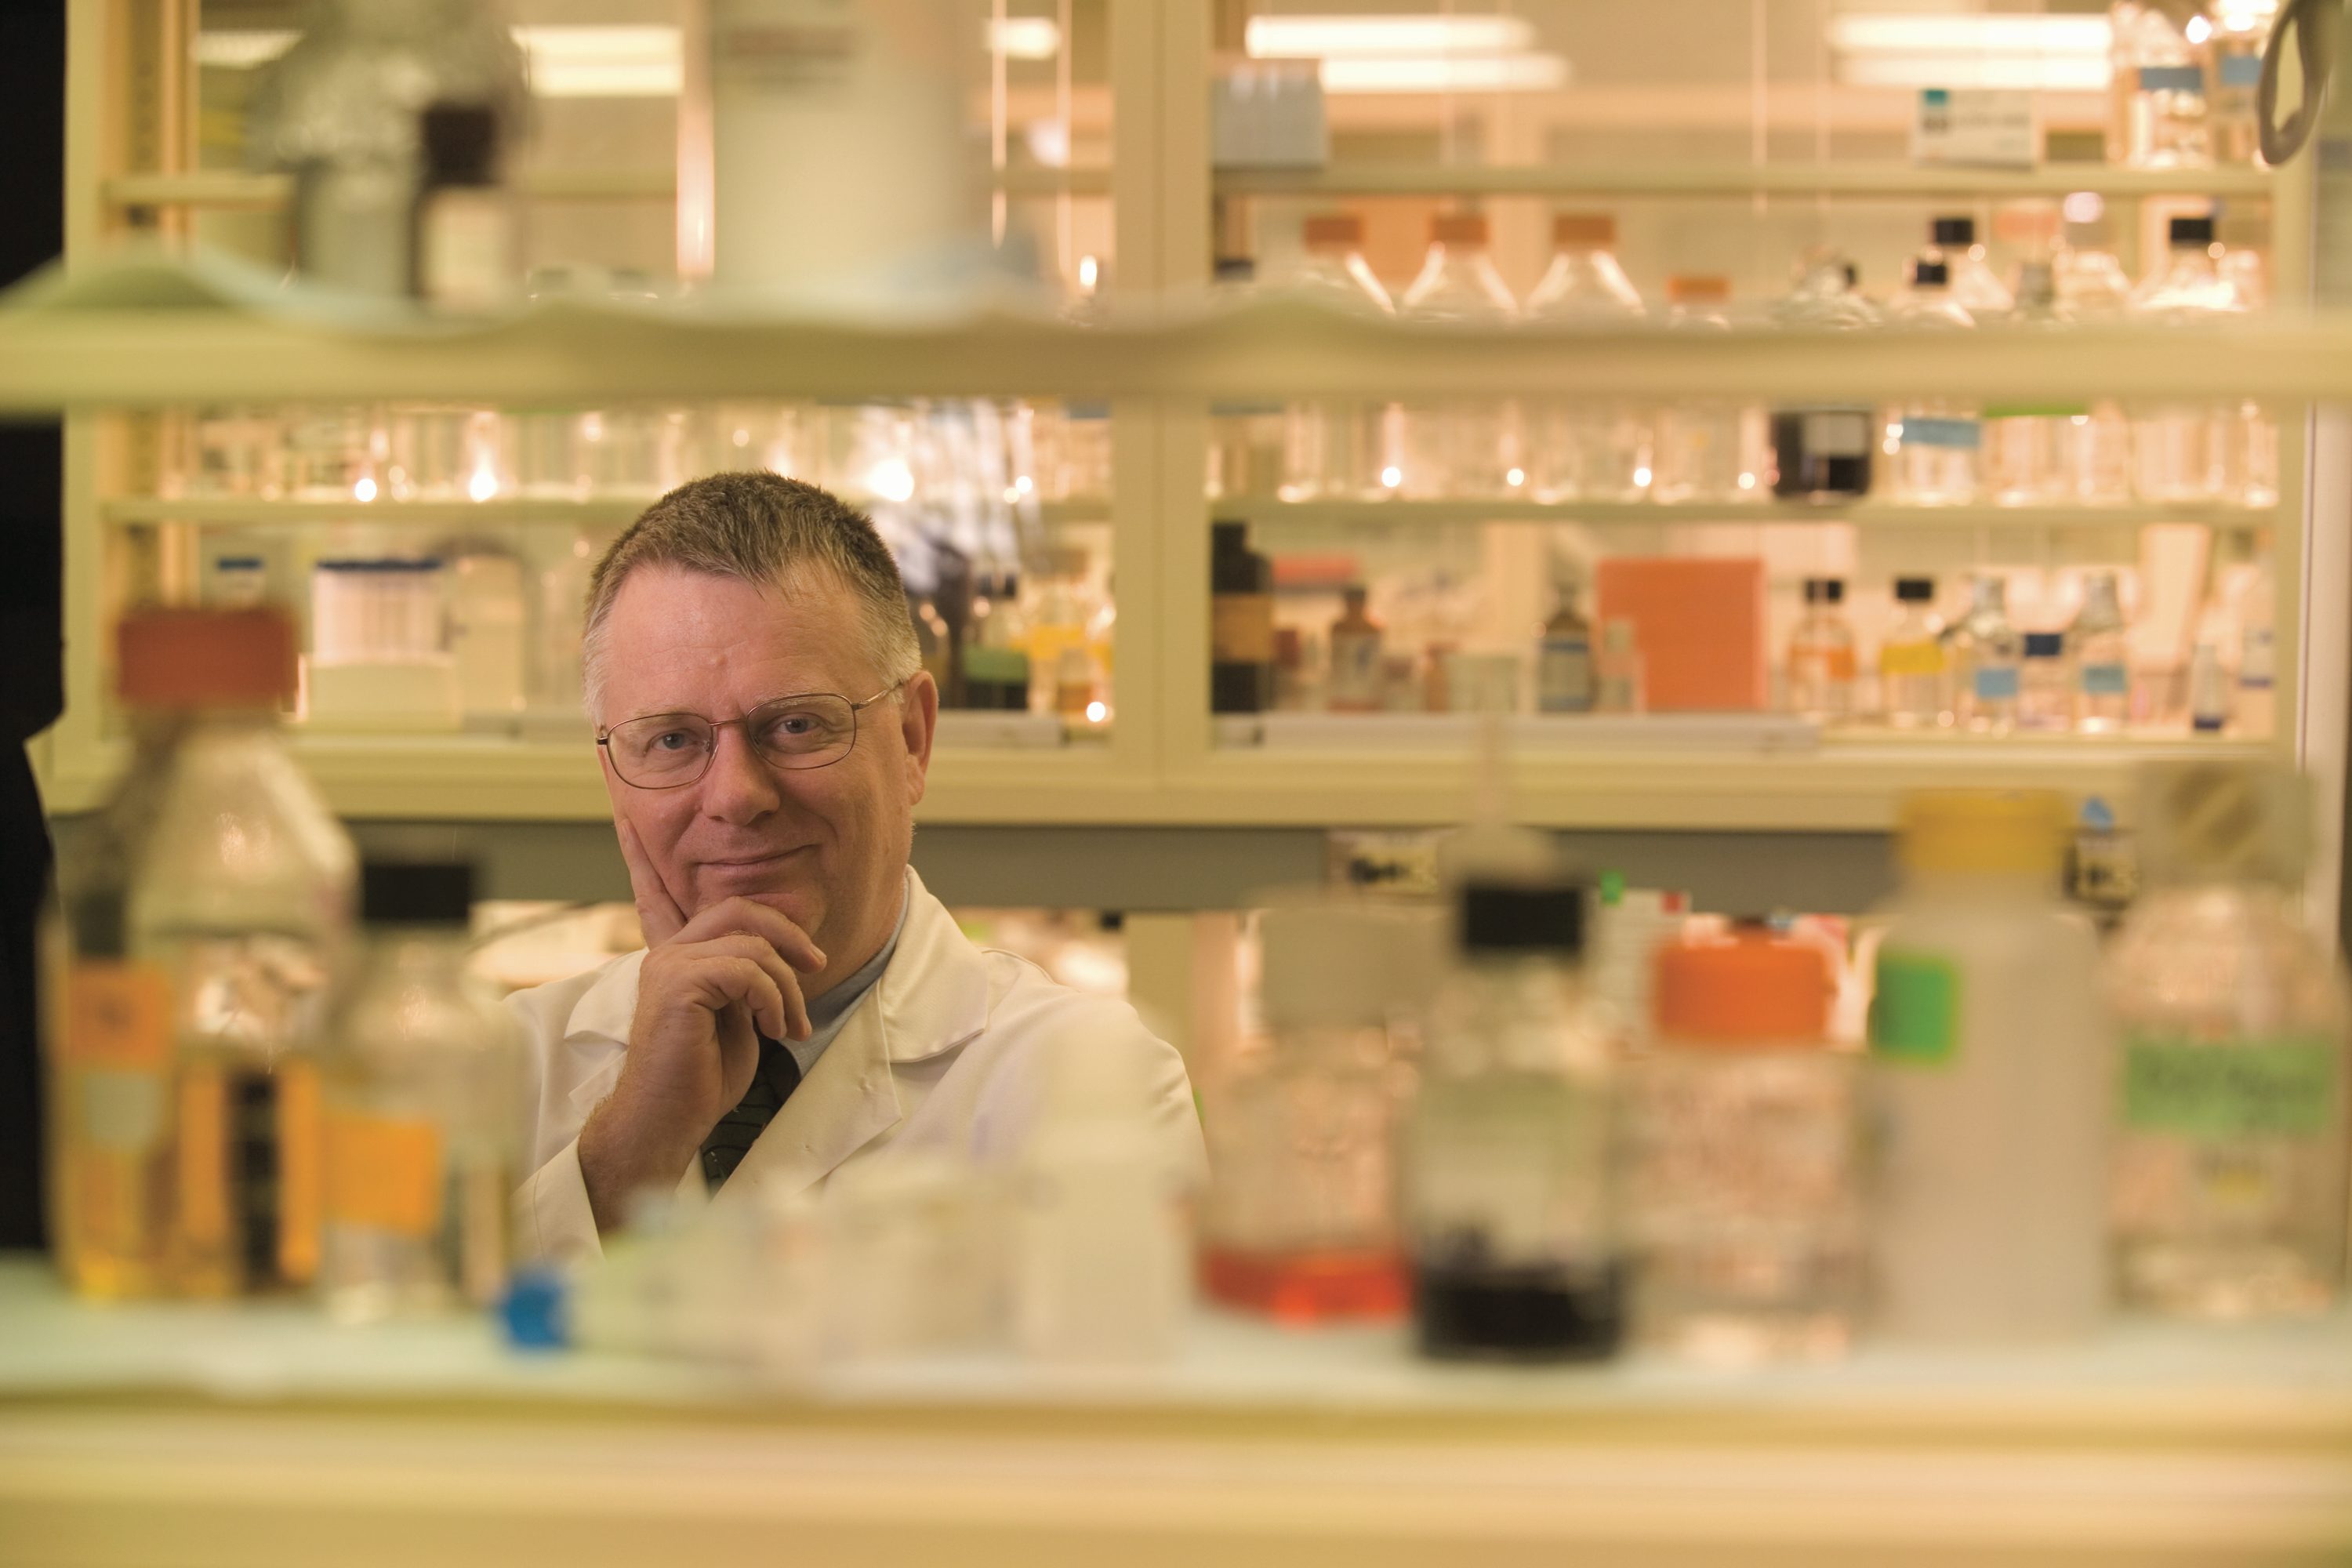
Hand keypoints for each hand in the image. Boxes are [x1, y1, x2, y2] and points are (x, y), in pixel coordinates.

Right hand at [579, 826, 827, 1230]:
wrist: (669, 1119)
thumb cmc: (703, 1079)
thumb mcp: (737, 1016)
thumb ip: (749, 981)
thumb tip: (783, 956)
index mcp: (682, 957)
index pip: (731, 913)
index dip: (778, 926)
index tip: (812, 960)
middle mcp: (670, 953)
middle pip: (740, 912)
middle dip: (789, 936)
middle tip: (818, 967)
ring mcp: (670, 966)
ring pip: (752, 947)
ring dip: (786, 989)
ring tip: (790, 1028)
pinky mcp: (677, 985)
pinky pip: (745, 973)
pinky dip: (771, 1001)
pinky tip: (773, 1032)